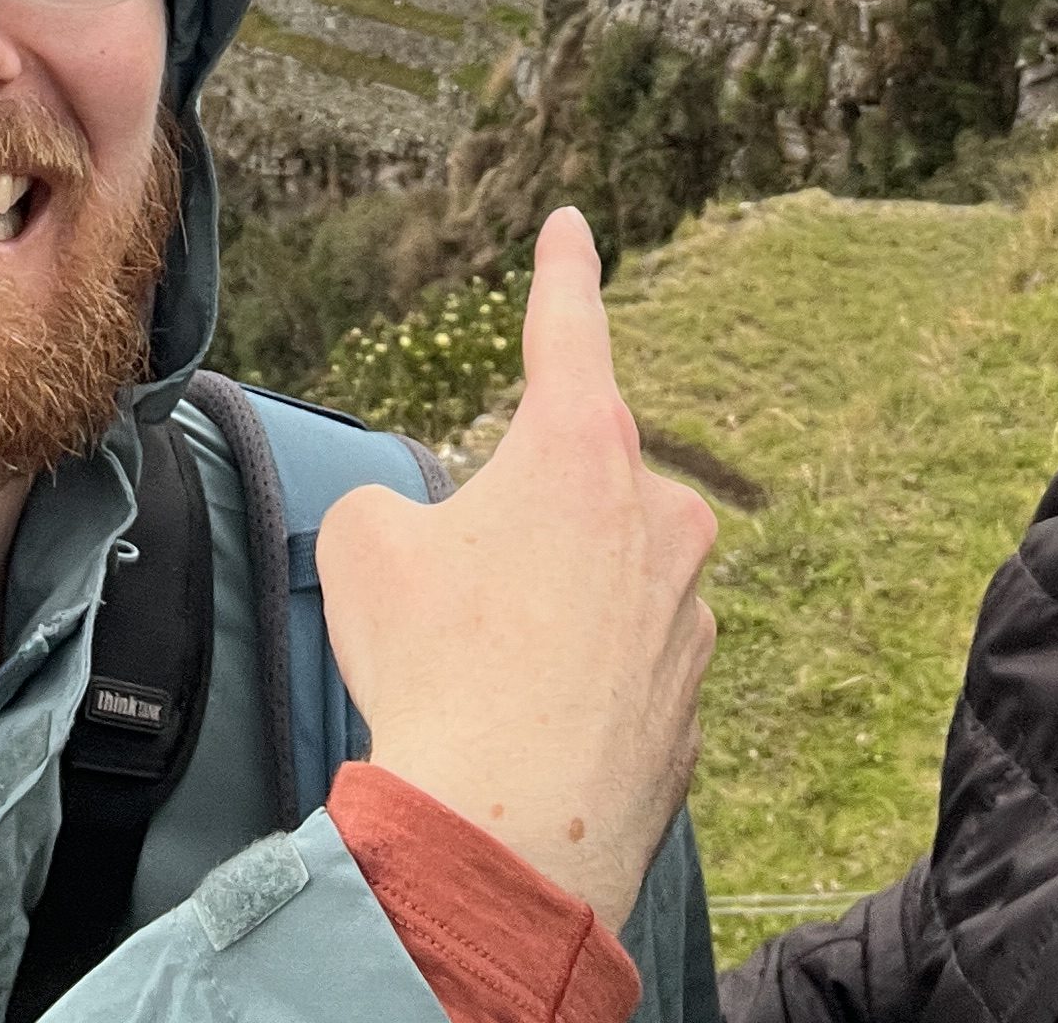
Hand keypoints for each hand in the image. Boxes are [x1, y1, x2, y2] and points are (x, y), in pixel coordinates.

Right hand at [316, 207, 718, 929]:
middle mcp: (658, 513)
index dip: (561, 270)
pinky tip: (524, 736)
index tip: (572, 225)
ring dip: (546, 614)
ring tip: (484, 684)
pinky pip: (619, 669)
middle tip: (457, 601)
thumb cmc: (438, 669)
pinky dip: (574, 689)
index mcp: (581, 448)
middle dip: (515, 529)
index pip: (568, 328)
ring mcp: (689, 610)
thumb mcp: (363, 547)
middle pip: (573, 485)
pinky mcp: (694, 698)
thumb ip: (391, 507)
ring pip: (599, 583)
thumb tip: (418, 532)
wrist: (507, 831)